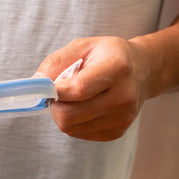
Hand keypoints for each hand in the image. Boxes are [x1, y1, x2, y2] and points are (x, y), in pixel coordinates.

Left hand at [34, 36, 151, 140]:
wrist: (142, 71)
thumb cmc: (107, 55)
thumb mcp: (82, 46)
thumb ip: (56, 62)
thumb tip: (36, 81)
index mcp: (117, 68)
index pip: (78, 90)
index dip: (55, 91)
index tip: (47, 87)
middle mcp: (123, 96)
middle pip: (70, 114)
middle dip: (55, 105)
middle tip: (58, 93)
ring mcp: (122, 118)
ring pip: (70, 127)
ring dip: (62, 113)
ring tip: (72, 98)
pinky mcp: (117, 132)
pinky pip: (78, 132)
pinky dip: (73, 121)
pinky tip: (83, 106)